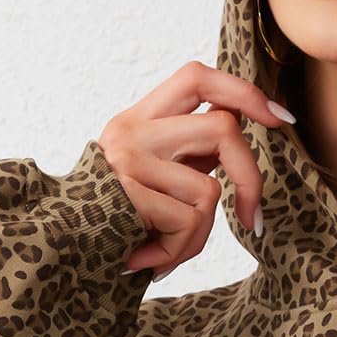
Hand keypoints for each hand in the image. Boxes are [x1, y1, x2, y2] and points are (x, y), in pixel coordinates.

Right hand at [99, 62, 295, 277]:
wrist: (58, 253)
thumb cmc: (111, 223)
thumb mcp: (150, 175)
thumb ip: (187, 152)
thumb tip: (240, 126)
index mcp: (138, 118)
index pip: (197, 77)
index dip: (243, 92)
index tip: (279, 119)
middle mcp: (131, 130)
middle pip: (223, 128)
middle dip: (251, 177)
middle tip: (251, 218)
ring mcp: (129, 160)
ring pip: (209, 188)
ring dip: (200, 234)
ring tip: (167, 250)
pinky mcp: (130, 193)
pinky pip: (191, 221)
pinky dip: (181, 250)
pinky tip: (150, 259)